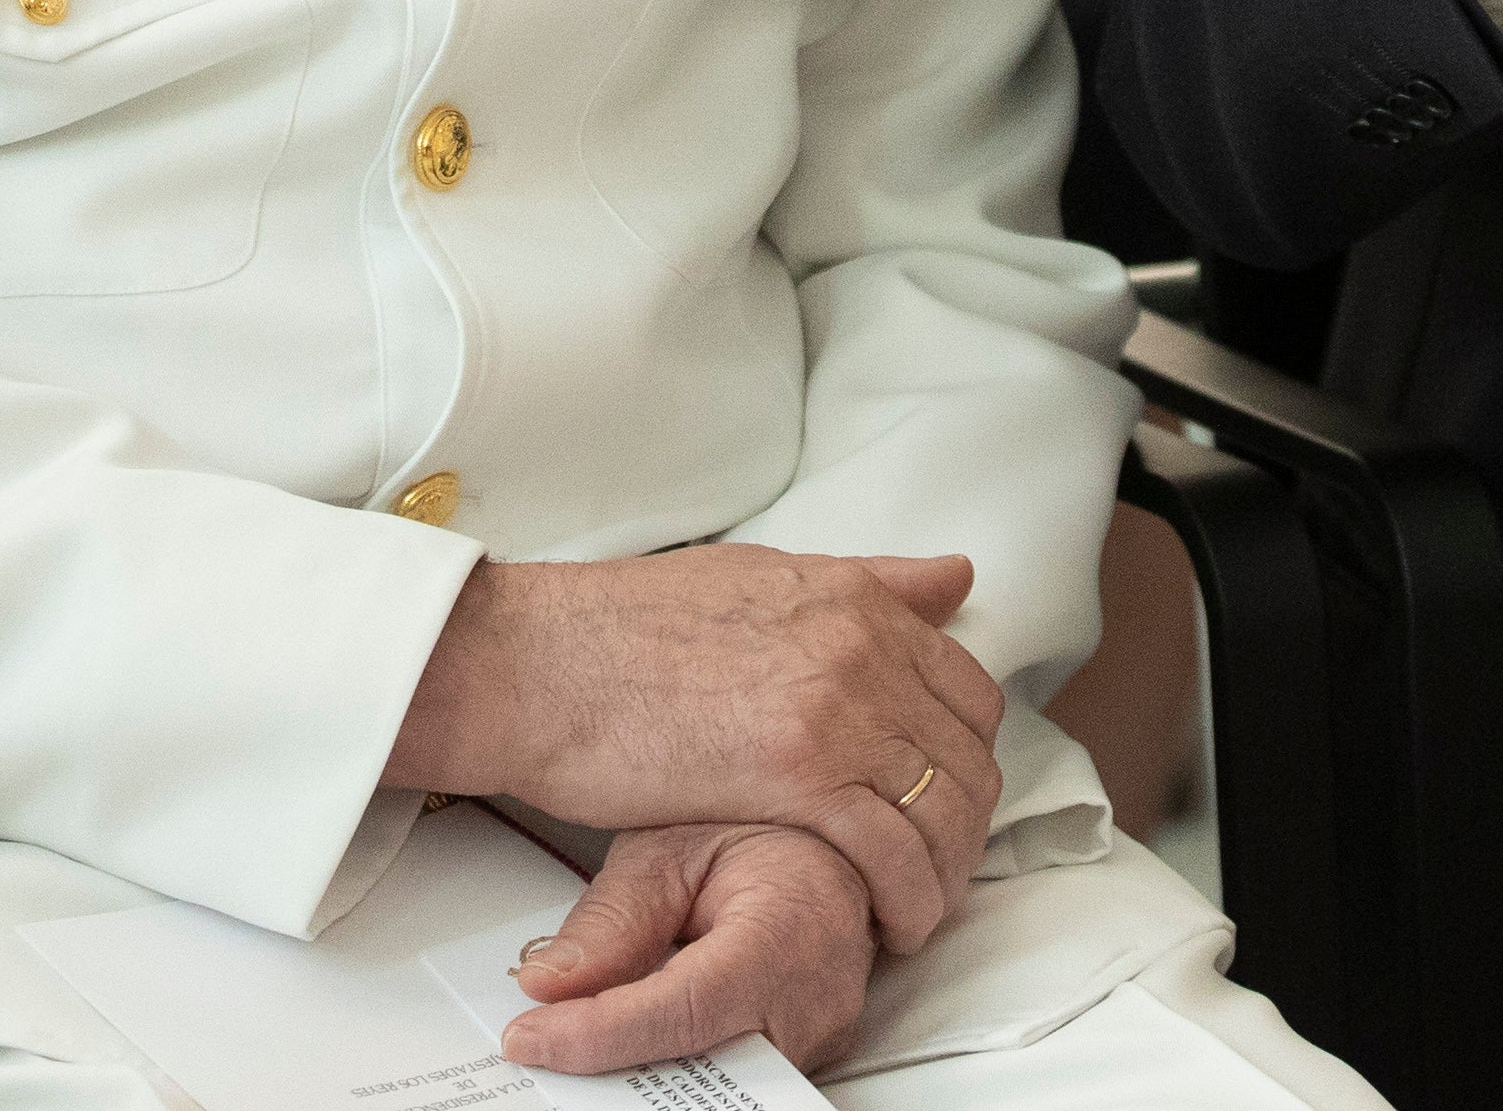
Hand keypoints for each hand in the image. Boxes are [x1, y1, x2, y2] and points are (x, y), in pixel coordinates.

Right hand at [386, 547, 1003, 952]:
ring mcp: (833, 706)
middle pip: (966, 754)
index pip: (966, 687)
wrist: (536, 660)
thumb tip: (953, 576)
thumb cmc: (619, 627)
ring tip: (917, 910)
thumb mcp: (755, 578)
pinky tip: (889, 926)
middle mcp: (858, 644)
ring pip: (941, 808)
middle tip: (937, 869)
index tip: (944, 801)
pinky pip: (891, 850)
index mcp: (851, 598)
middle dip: (964, 825)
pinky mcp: (797, 773)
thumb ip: (862, 583)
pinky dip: (908, 898)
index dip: (966, 757)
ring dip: (943, 872)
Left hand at [505, 825, 879, 1075]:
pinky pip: (736, 1077)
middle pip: (706, 1064)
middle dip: (620, 1068)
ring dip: (648, 1071)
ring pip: (722, 1083)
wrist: (824, 837)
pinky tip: (629, 1053)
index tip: (534, 1036)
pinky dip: (677, 1066)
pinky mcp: (806, 1054)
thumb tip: (551, 982)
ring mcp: (819, 1034)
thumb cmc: (762, 826)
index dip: (600, 1033)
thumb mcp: (673, 845)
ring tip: (579, 1046)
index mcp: (792, 925)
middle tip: (547, 1048)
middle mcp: (817, 995)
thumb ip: (613, 918)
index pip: (686, 1007)